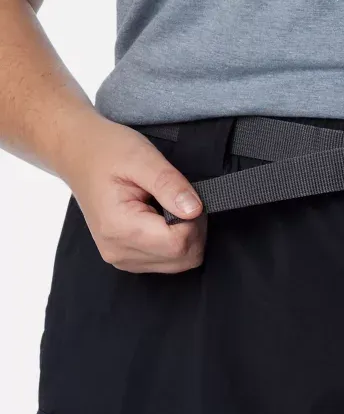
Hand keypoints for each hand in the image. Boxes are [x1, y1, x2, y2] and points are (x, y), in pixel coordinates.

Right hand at [59, 116, 205, 273]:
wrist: (78, 153)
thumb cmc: (106, 151)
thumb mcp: (142, 157)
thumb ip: (170, 185)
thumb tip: (194, 210)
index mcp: (120, 228)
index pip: (179, 244)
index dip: (195, 222)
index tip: (186, 198)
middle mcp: (119, 251)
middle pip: (182, 258)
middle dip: (193, 230)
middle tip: (181, 200)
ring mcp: (121, 259)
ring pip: (178, 263)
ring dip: (185, 237)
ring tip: (169, 207)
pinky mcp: (127, 259)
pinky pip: (167, 262)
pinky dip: (174, 243)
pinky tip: (162, 219)